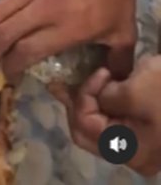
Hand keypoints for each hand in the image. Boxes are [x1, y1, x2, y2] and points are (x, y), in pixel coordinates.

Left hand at [57, 57, 160, 176]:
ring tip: (99, 76)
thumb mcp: (133, 91)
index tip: (99, 72)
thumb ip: (104, 98)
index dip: (82, 97)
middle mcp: (134, 156)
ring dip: (93, 100)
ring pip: (100, 125)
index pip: (85, 128)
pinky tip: (108, 81)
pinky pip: (115, 120)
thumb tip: (96, 97)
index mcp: (131, 152)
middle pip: (89, 132)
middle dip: (82, 101)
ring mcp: (141, 145)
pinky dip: (107, 101)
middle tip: (87, 74)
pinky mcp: (147, 130)